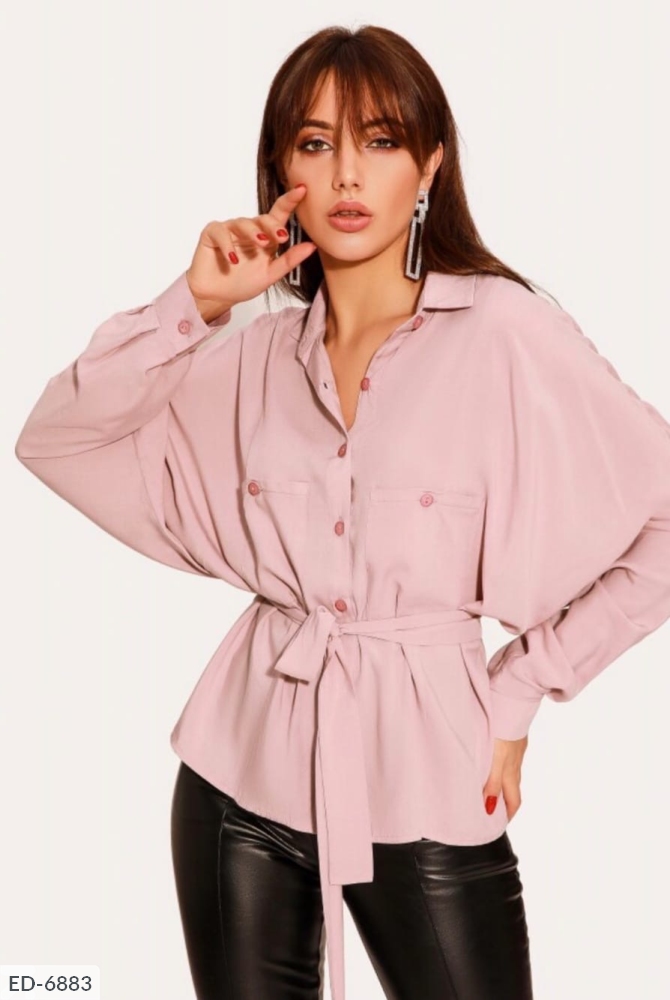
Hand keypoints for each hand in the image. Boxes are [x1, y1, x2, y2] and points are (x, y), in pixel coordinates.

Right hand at [185, 184, 316, 316]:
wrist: (218, 296)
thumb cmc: (242, 284)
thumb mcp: (270, 274)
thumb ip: (289, 260)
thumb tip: (312, 246)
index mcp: (266, 237)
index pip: (279, 215)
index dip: (290, 201)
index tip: (302, 190)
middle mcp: (249, 230)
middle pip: (262, 218)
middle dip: (273, 226)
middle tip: (281, 237)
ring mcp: (230, 230)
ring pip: (242, 222)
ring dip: (253, 233)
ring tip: (260, 244)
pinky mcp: (212, 234)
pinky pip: (220, 232)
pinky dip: (227, 245)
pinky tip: (233, 259)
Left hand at [483, 735, 527, 820]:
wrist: (513, 702)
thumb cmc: (503, 732)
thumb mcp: (496, 760)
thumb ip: (493, 782)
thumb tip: (490, 807)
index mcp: (510, 772)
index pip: (513, 801)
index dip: (508, 815)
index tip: (499, 824)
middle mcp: (516, 763)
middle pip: (513, 789)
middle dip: (505, 802)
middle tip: (493, 811)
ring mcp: (517, 750)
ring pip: (511, 773)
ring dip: (503, 783)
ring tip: (490, 788)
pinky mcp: (515, 738)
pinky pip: (510, 758)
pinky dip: (503, 766)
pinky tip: (495, 761)